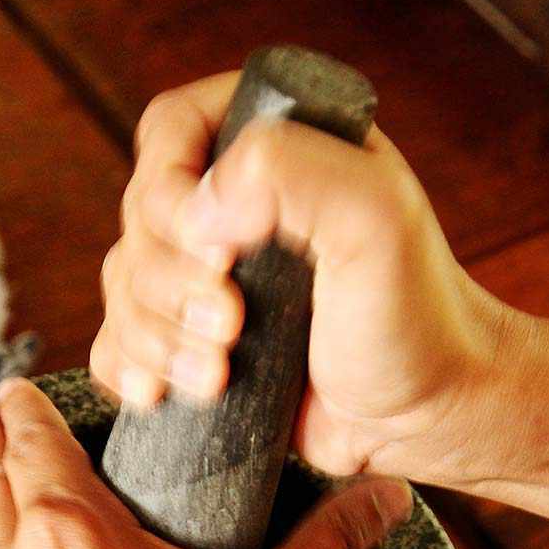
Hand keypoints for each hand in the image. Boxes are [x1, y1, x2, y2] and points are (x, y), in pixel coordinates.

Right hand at [92, 72, 529, 491]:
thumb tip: (200, 209)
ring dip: (156, 335)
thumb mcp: (376, 221)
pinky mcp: (196, 339)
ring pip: (125, 284)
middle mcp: (238, 202)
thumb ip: (294, 170)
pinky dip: (131, 366)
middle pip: (139, 218)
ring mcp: (211, 274)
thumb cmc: (417, 319)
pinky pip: (122, 340)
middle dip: (170, 284)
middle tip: (233, 327)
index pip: (171, 132)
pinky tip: (160, 391)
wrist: (426, 416)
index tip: (219, 255)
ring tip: (219, 374)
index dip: (169, 192)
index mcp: (279, 146)